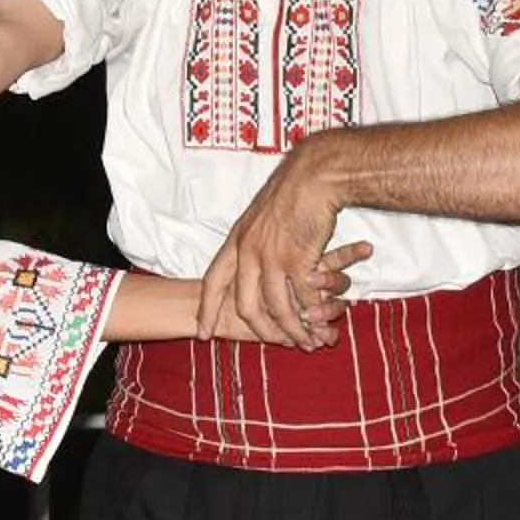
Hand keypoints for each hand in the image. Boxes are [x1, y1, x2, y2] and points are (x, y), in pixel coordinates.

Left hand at [196, 140, 352, 349]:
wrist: (315, 175)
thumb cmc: (293, 194)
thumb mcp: (260, 217)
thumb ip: (253, 240)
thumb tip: (251, 258)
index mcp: (236, 242)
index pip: (213, 283)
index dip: (206, 310)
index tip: (201, 333)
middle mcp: (248, 252)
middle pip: (244, 304)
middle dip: (258, 330)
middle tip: (272, 344)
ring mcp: (272, 258)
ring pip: (275, 306)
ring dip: (290, 328)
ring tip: (303, 342)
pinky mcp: (299, 260)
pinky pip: (301, 297)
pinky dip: (309, 314)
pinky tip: (317, 322)